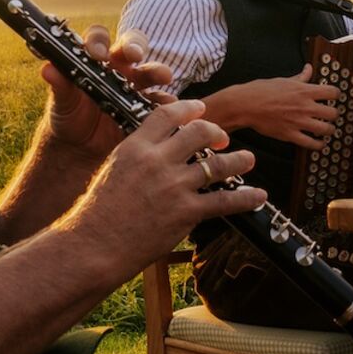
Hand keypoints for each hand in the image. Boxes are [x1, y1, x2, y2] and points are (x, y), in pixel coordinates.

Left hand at [43, 25, 173, 158]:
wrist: (78, 145)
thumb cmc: (67, 114)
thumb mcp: (61, 100)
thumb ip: (58, 84)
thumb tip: (48, 69)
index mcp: (96, 59)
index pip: (99, 37)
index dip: (99, 41)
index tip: (97, 53)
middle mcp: (118, 67)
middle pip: (132, 45)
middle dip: (135, 46)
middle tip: (134, 55)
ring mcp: (135, 86)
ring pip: (151, 71)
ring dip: (158, 71)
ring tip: (163, 77)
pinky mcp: (145, 107)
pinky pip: (159, 102)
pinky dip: (165, 103)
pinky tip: (168, 106)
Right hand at [63, 99, 265, 258]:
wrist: (94, 245)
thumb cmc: (98, 212)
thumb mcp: (113, 169)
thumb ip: (137, 155)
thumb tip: (157, 148)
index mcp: (136, 146)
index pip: (169, 114)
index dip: (189, 109)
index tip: (200, 110)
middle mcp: (158, 161)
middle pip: (199, 132)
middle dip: (216, 132)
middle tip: (223, 137)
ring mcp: (174, 186)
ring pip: (218, 165)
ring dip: (238, 160)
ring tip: (248, 159)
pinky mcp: (187, 212)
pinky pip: (224, 201)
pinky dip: (246, 197)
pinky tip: (258, 195)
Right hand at [229, 66, 341, 150]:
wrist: (245, 105)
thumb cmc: (262, 91)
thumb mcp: (283, 80)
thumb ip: (300, 77)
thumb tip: (309, 68)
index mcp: (304, 91)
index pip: (333, 92)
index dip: (336, 95)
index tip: (333, 98)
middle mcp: (305, 106)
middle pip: (334, 113)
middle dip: (334, 115)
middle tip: (330, 115)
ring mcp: (299, 122)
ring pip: (326, 129)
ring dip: (329, 130)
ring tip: (326, 129)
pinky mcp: (291, 135)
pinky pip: (312, 143)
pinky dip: (318, 144)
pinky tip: (319, 142)